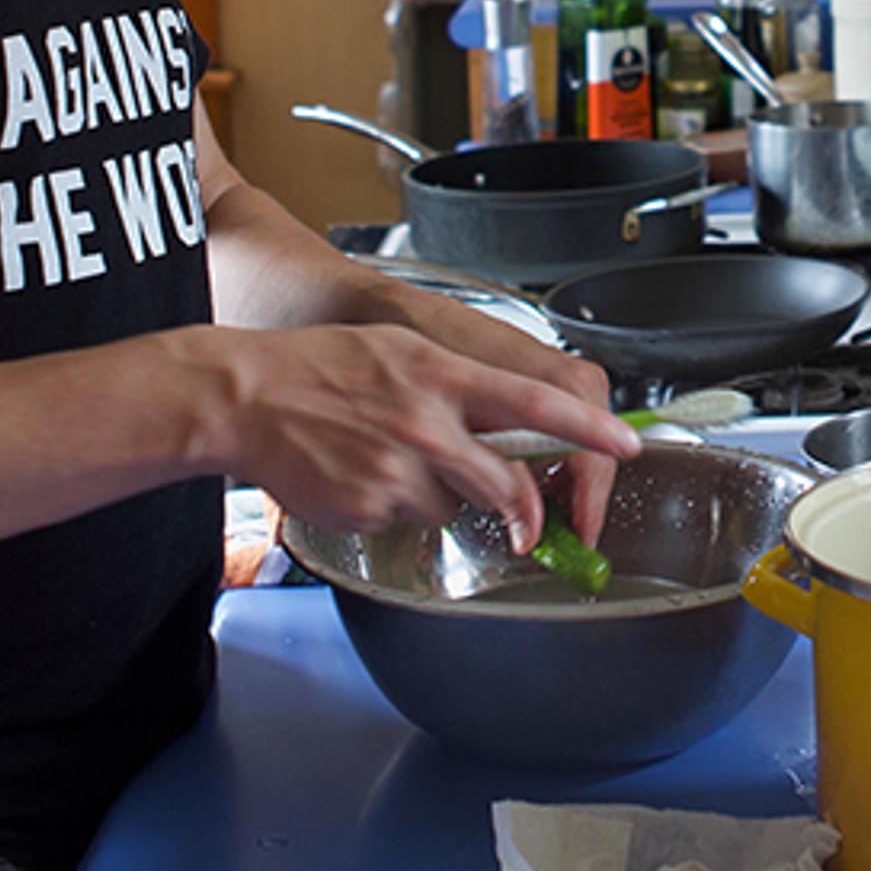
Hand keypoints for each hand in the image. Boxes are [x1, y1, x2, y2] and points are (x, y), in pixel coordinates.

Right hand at [188, 323, 636, 546]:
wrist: (244, 396)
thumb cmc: (320, 367)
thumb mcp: (401, 352)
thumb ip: (456, 385)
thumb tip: (508, 417)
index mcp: (440, 374)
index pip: (536, 403)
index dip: (589, 431)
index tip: (626, 448)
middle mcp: (427, 422)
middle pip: (506, 483)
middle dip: (518, 505)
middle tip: (516, 513)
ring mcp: (398, 469)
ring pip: (454, 505)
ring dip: (438, 494)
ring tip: (389, 458)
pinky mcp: (370, 506)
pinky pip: (408, 519)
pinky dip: (395, 506)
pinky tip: (360, 474)